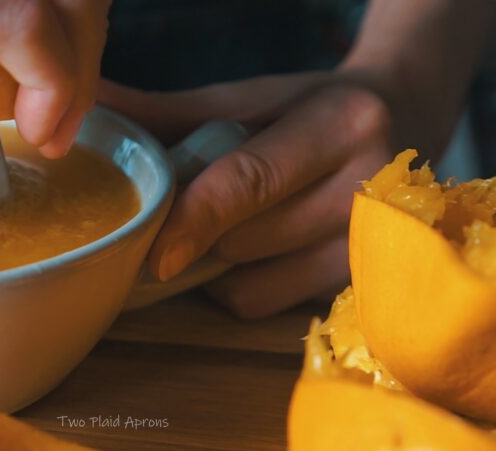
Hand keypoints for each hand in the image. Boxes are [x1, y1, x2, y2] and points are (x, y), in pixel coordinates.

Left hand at [99, 73, 409, 317]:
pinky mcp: (363, 287)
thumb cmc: (308, 110)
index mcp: (341, 124)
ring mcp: (374, 248)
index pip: (252, 180)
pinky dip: (241, 286)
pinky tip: (257, 251)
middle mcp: (370, 187)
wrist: (404, 123)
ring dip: (217, 265)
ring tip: (233, 225)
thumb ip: (167, 113)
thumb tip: (91, 106)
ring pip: (251, 286)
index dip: (195, 220)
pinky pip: (268, 305)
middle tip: (184, 212)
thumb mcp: (246, 100)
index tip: (154, 255)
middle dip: (198, 234)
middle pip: (244, 241)